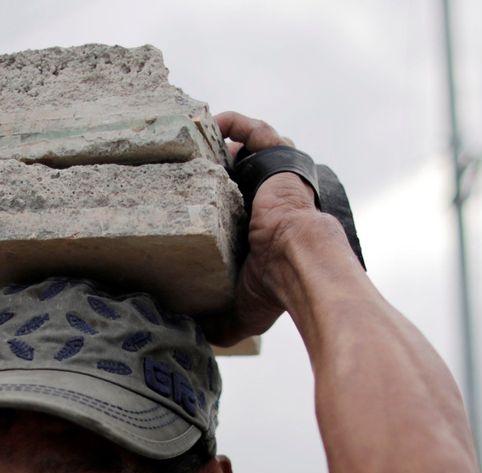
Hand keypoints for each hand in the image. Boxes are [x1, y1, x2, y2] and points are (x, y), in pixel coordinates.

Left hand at [202, 111, 320, 346]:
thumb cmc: (274, 288)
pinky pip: (257, 132)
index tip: (185, 199)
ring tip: (193, 140)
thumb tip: (191, 340)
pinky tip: (213, 123)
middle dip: (216, 167)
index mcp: (260, 231)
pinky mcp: (277, 160)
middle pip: (240, 175)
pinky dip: (236, 124)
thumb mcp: (241, 313)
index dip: (212, 202)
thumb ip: (218, 325)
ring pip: (249, 150)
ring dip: (224, 145)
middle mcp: (268, 202)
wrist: (298, 259)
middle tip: (184, 164)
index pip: (234, 209)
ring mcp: (274, 179)